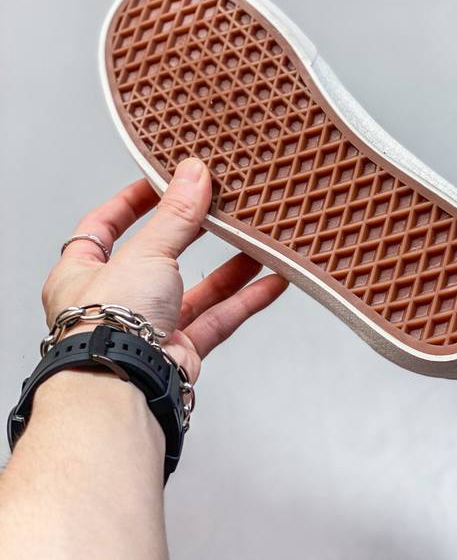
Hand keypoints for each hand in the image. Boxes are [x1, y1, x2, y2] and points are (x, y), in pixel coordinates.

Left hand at [42, 157, 287, 382]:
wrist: (121, 385)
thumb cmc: (107, 323)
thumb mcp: (146, 252)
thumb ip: (175, 216)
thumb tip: (192, 174)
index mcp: (82, 273)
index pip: (103, 228)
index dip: (131, 203)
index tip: (160, 183)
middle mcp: (113, 302)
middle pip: (158, 257)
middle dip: (191, 234)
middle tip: (218, 208)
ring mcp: (147, 329)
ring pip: (195, 291)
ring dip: (228, 268)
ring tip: (256, 241)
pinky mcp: (178, 353)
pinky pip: (217, 320)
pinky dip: (245, 300)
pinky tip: (271, 281)